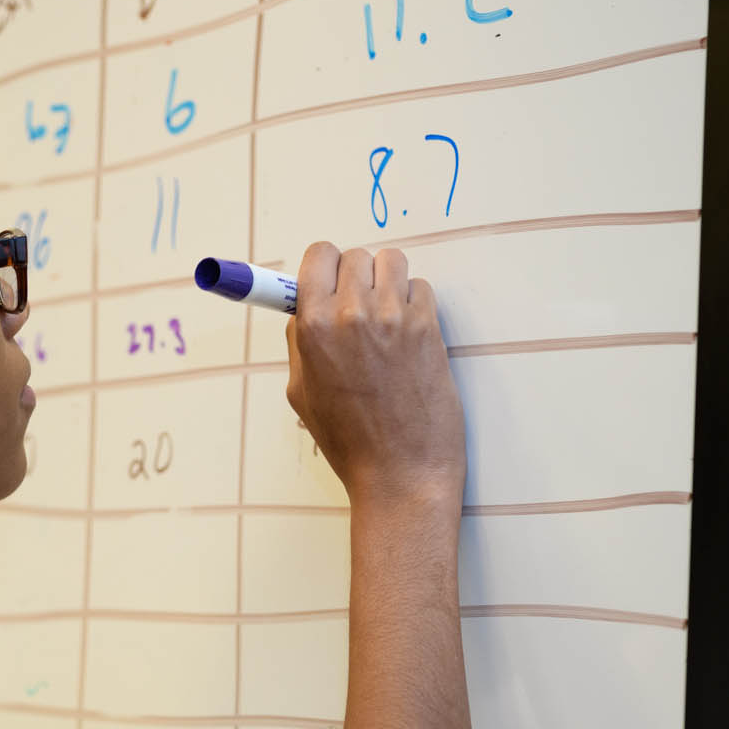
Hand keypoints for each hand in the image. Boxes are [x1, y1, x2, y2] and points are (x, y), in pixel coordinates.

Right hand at [286, 243, 464, 505]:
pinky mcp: (427, 328)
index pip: (318, 256)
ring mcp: (394, 318)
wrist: (400, 473)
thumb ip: (300, 343)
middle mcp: (352, 314)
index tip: (329, 279)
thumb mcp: (302, 393)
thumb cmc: (350, 442)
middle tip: (360, 306)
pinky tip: (408, 335)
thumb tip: (305, 308)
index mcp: (314, 327)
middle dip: (356, 276)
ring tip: (387, 316)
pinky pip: (421, 288)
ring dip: (388, 282)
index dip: (324, 266)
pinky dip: (415, 303)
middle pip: (355, 256)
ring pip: (392, 262)